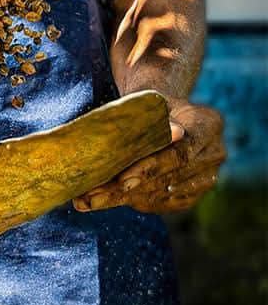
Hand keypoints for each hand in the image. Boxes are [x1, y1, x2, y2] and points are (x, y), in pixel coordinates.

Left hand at [73, 96, 225, 213]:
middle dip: (129, 188)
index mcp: (209, 124)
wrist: (160, 112)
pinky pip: (163, 204)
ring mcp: (207, 177)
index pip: (180, 153)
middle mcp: (214, 154)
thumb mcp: (148, 100)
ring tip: (90, 200)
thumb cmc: (148, 102)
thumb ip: (156, 116)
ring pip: (162, 194)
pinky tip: (107, 200)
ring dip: (125, 199)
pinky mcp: (193, 194)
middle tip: (93, 196)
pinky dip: (134, 202)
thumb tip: (174, 131)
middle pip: (169, 177)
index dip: (151, 168)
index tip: (122, 180)